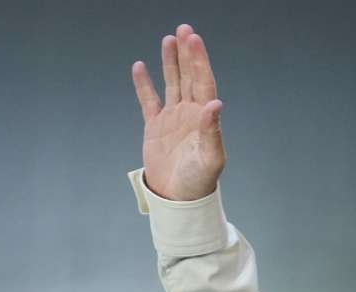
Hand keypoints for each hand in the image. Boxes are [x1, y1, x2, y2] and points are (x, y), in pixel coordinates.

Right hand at [132, 24, 226, 200]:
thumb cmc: (199, 181)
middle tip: (184, 30)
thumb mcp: (210, 158)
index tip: (193, 39)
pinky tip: (140, 66)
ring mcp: (173, 118)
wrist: (178, 198)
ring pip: (172, 83)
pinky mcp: (155, 126)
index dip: (199, 61)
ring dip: (171, 62)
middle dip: (187, 54)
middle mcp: (190, 113)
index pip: (203, 82)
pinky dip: (144, 84)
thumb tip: (215, 104)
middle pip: (189, 77)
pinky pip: (148, 100)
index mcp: (205, 118)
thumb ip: (212, 130)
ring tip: (169, 40)